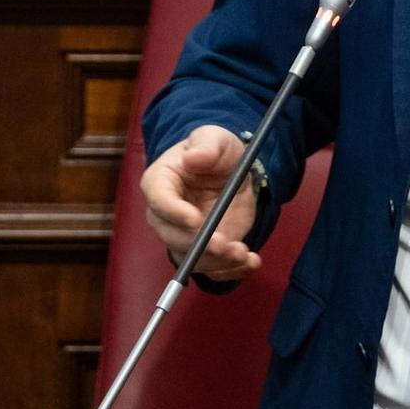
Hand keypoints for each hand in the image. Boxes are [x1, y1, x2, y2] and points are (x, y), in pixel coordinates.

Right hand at [139, 125, 259, 281]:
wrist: (231, 169)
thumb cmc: (215, 150)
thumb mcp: (214, 137)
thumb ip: (205, 145)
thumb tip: (193, 158)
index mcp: (160, 182)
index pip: (159, 201)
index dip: (174, 213)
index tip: (196, 220)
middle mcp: (166, 214)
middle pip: (171, 236)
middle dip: (197, 244)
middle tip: (224, 244)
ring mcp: (184, 235)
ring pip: (190, 259)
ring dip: (216, 262)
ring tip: (243, 253)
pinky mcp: (205, 250)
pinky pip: (212, 269)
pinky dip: (232, 271)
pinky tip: (251, 261)